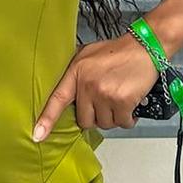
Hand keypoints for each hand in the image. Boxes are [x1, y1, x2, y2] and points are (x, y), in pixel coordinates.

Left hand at [32, 33, 160, 140]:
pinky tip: (130, 105)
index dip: (47, 119)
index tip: (38, 135)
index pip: (57, 99)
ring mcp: (105, 93)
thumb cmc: (117, 52)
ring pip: (104, 123)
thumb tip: (65, 91)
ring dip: (113, 117)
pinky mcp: (122, 101)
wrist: (144, 47)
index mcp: (76, 72)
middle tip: (105, 102)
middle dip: (96, 116)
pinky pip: (122, 122)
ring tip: (118, 99)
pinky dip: (128, 118)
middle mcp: (87, 84)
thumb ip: (75, 72)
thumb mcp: (87, 54)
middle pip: (85, 120)